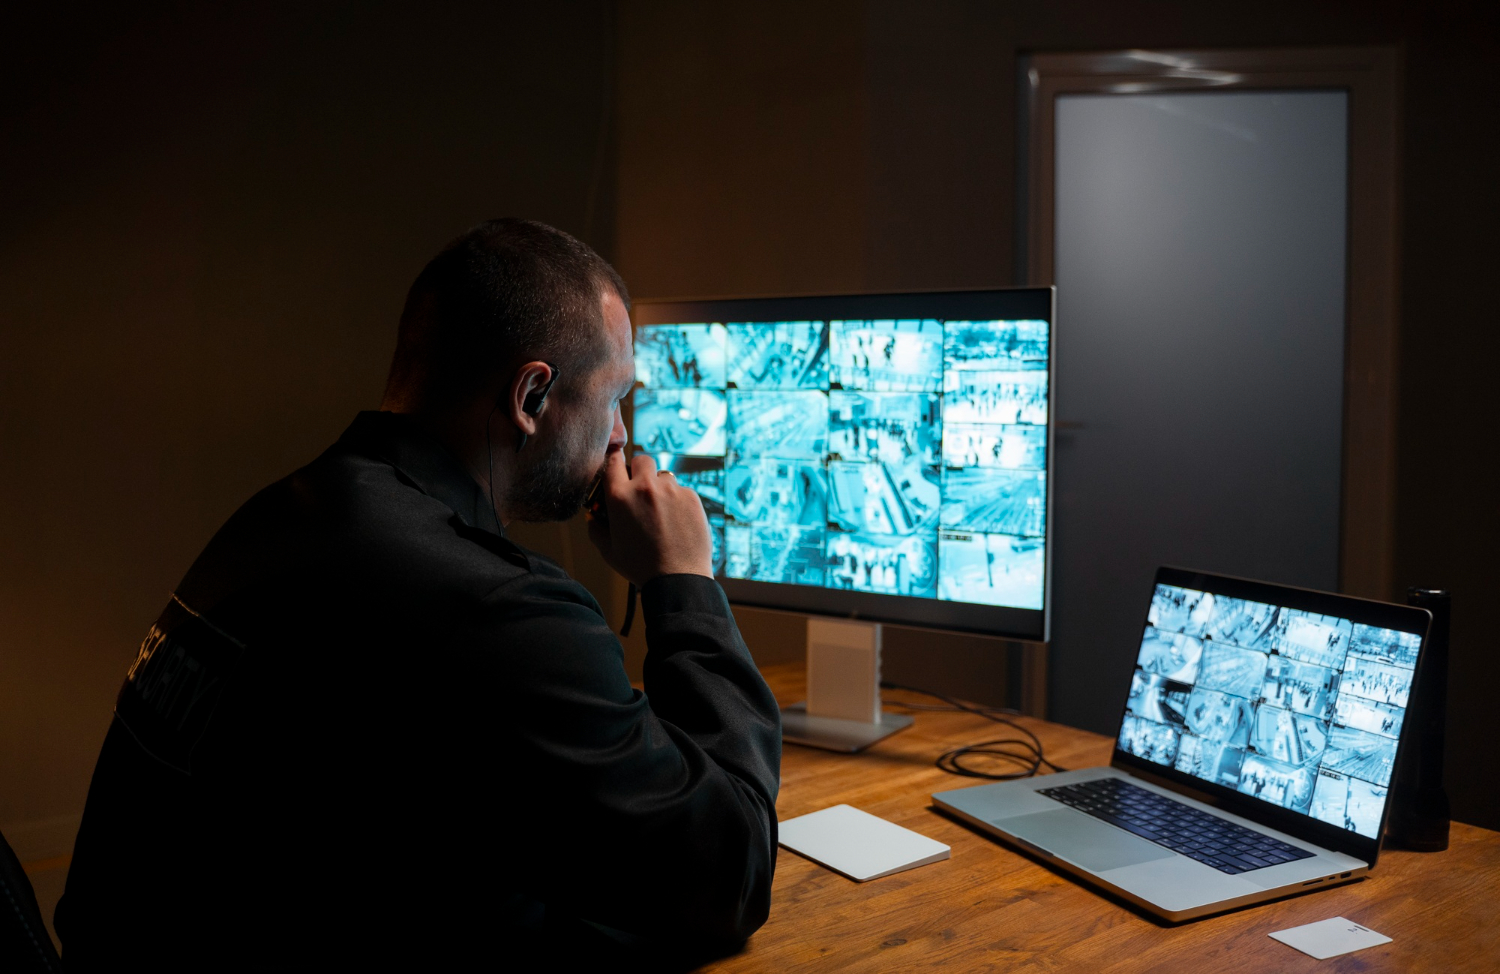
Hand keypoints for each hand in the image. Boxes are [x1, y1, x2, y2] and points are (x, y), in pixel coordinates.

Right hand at [587, 450, 714, 585]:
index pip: (613, 460)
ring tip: (661, 512)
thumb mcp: (608, 551)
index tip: (617, 467)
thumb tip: (593, 518)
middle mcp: (645, 487)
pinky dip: (678, 501)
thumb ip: (596, 530)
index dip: (614, 460)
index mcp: (620, 497)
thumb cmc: (640, 567)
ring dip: (660, 487)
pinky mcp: (691, 497)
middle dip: (640, 471)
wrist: (678, 579)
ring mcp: (671, 490)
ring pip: (663, 476)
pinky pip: (681, 490)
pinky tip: (677, 522)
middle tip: (640, 490)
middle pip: (642, 460)